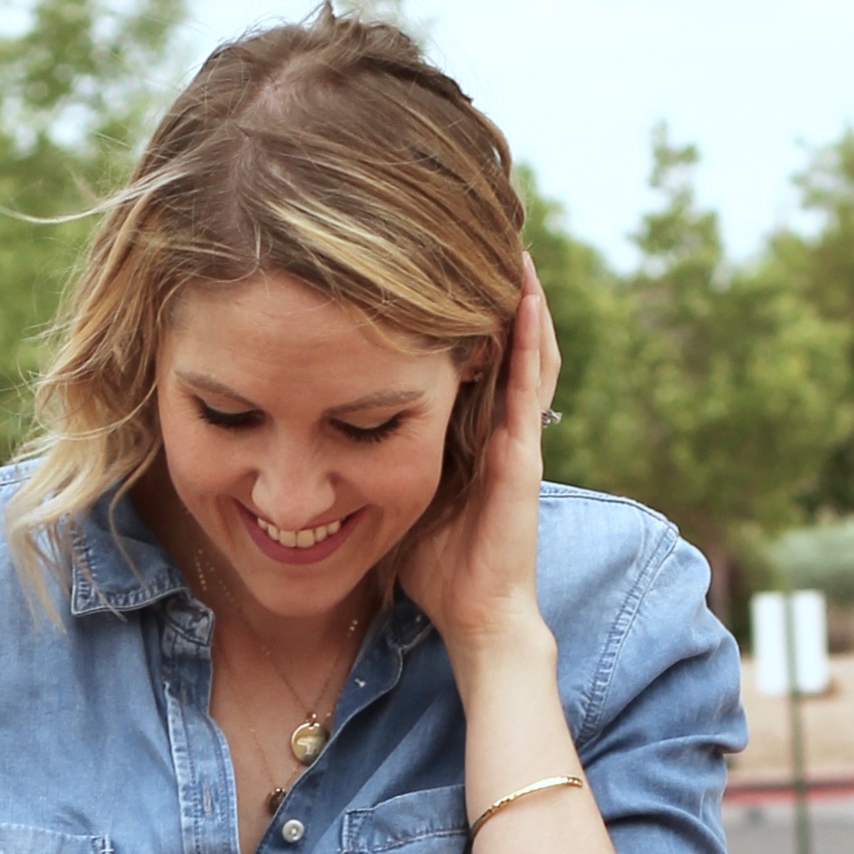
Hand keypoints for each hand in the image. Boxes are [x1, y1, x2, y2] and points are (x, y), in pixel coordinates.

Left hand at [398, 263, 558, 685]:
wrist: (478, 617)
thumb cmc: (441, 572)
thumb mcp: (398, 505)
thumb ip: (377, 471)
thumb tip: (325, 453)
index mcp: (474, 439)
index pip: (475, 365)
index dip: (468, 320)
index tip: (445, 272)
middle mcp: (502, 430)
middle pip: (508, 346)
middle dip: (500, 295)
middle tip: (489, 237)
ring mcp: (518, 437)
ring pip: (528, 352)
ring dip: (523, 299)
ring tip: (513, 245)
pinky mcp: (524, 452)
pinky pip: (528, 383)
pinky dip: (528, 337)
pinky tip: (524, 296)